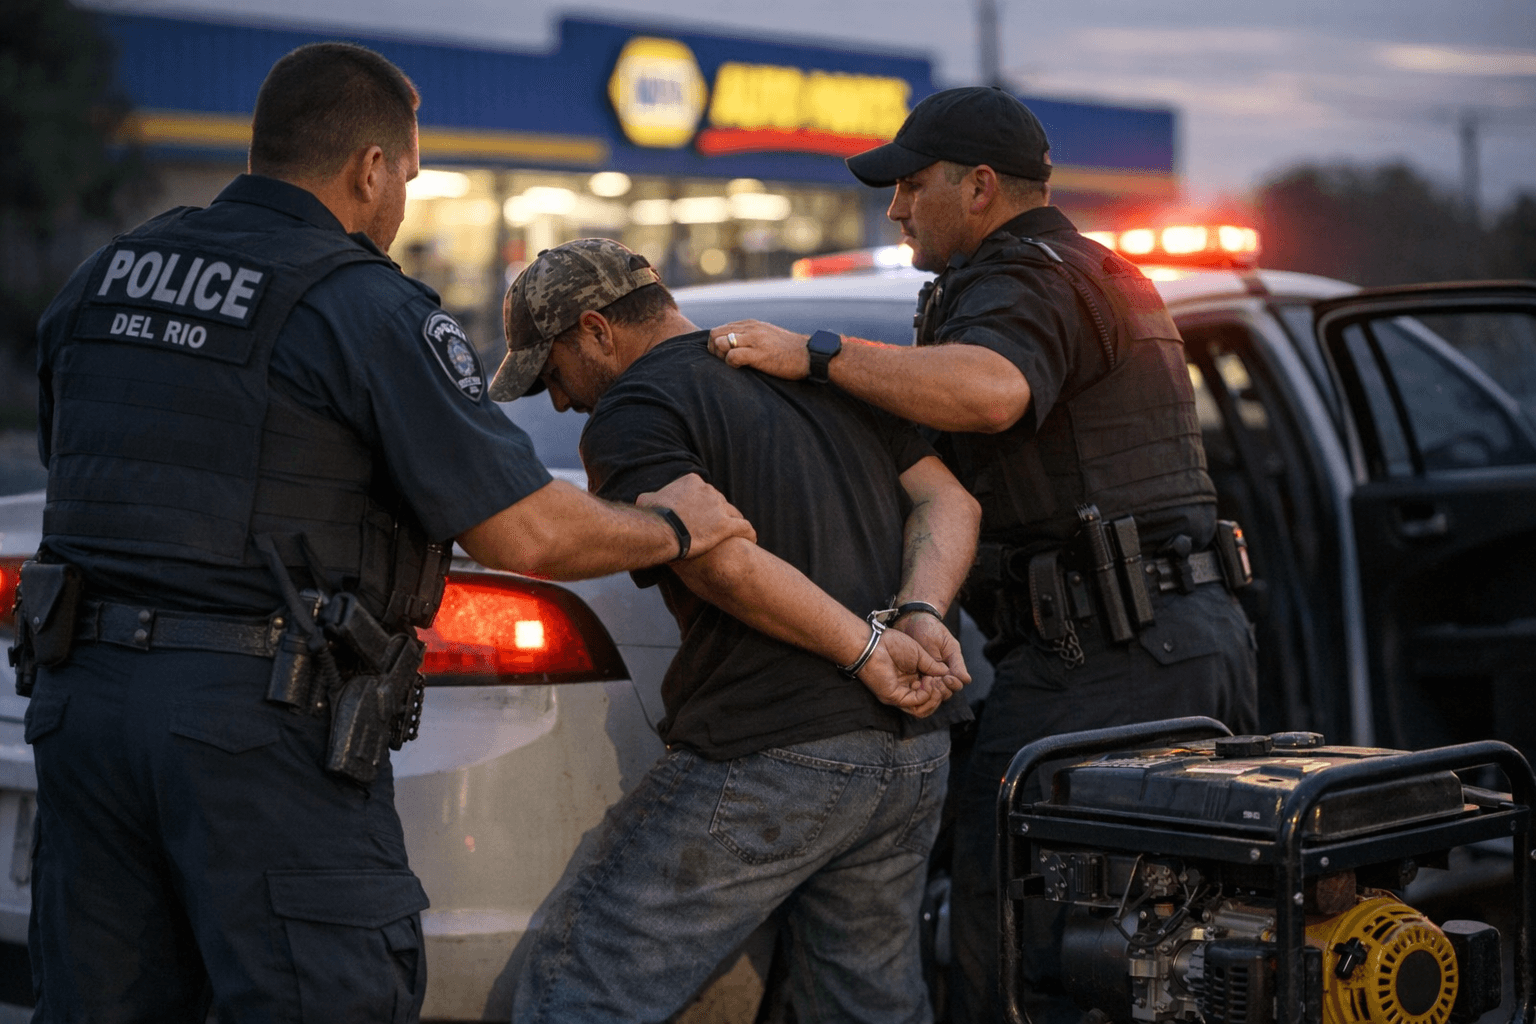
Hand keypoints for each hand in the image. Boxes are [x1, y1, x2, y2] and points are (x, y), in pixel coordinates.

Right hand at [638, 474, 754, 555]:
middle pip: (720, 502)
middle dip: (719, 514)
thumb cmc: (652, 516)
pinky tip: (752, 539)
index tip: (702, 515)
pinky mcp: (726, 525)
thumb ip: (652, 497)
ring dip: (734, 523)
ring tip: (737, 534)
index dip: (705, 504)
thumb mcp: (647, 499)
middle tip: (715, 528)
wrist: (662, 531)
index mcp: (692, 481)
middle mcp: (709, 490)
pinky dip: (749, 533)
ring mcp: (719, 507)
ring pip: (734, 514)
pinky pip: (745, 528)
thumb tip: (646, 498)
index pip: (704, 491)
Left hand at [709, 321, 811, 379]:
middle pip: (715, 334)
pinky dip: (730, 363)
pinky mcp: (759, 354)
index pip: (720, 329)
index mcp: (751, 324)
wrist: (811, 355)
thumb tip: (734, 344)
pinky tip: (740, 368)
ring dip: (720, 356)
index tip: (723, 356)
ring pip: (720, 342)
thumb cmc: (789, 351)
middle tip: (723, 362)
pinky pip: (732, 356)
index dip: (716, 344)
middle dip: (713, 350)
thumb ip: (751, 336)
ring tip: (731, 365)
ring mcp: (755, 340)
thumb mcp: (768, 336)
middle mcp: (751, 328)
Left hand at [857, 628, 953, 718]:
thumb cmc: (893, 644)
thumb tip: (947, 674)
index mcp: (913, 678)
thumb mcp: (920, 654)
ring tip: (937, 682)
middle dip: (941, 693)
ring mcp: (900, 694)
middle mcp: (907, 688)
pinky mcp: (894, 697)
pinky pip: (914, 704)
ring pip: (923, 708)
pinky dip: (925, 696)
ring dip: (935, 697)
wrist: (875, 643)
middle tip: (945, 680)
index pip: (932, 691)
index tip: (949, 676)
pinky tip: (928, 684)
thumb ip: (933, 666)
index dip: (943, 686)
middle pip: (929, 702)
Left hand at [893, 611, 969, 698]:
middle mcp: (939, 676)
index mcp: (951, 668)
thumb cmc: (931, 629)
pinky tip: (913, 685)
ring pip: (931, 696)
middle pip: (945, 693)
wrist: (910, 621)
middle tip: (933, 681)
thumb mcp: (947, 644)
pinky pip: (917, 692)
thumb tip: (966, 680)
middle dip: (941, 690)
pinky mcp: (912, 679)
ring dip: (929, 693)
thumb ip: (956, 663)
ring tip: (923, 683)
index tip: (947, 678)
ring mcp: (926, 678)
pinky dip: (917, 692)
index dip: (953, 684)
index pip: (956, 684)